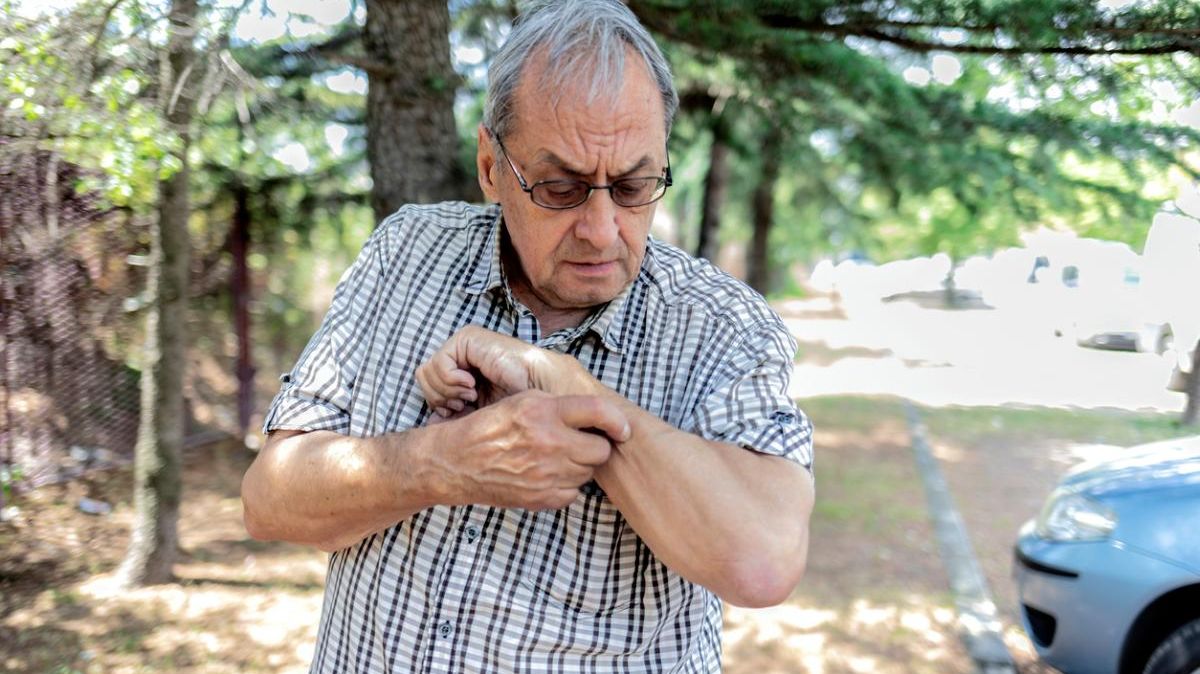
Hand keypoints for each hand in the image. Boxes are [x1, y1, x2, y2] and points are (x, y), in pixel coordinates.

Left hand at [415, 325, 587, 418]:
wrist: (537, 392)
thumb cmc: (513, 404)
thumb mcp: (476, 415)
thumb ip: (453, 417)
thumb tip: (429, 424)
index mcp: (460, 372)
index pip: (428, 387)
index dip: (438, 404)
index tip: (460, 412)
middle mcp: (458, 357)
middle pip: (424, 380)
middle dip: (441, 398)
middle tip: (466, 403)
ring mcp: (461, 346)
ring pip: (427, 372)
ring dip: (448, 390)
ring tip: (471, 394)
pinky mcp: (466, 339)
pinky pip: (439, 364)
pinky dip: (452, 381)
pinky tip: (472, 385)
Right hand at [432, 390, 630, 509]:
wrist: (459, 463)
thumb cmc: (491, 428)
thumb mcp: (522, 400)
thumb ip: (560, 404)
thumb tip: (597, 414)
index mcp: (544, 412)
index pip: (598, 412)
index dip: (616, 421)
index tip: (622, 428)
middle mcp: (549, 442)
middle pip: (600, 449)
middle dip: (592, 445)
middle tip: (576, 442)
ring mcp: (547, 474)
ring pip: (588, 472)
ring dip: (579, 465)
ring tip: (556, 457)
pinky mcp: (543, 498)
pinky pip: (574, 493)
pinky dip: (566, 485)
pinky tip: (547, 475)